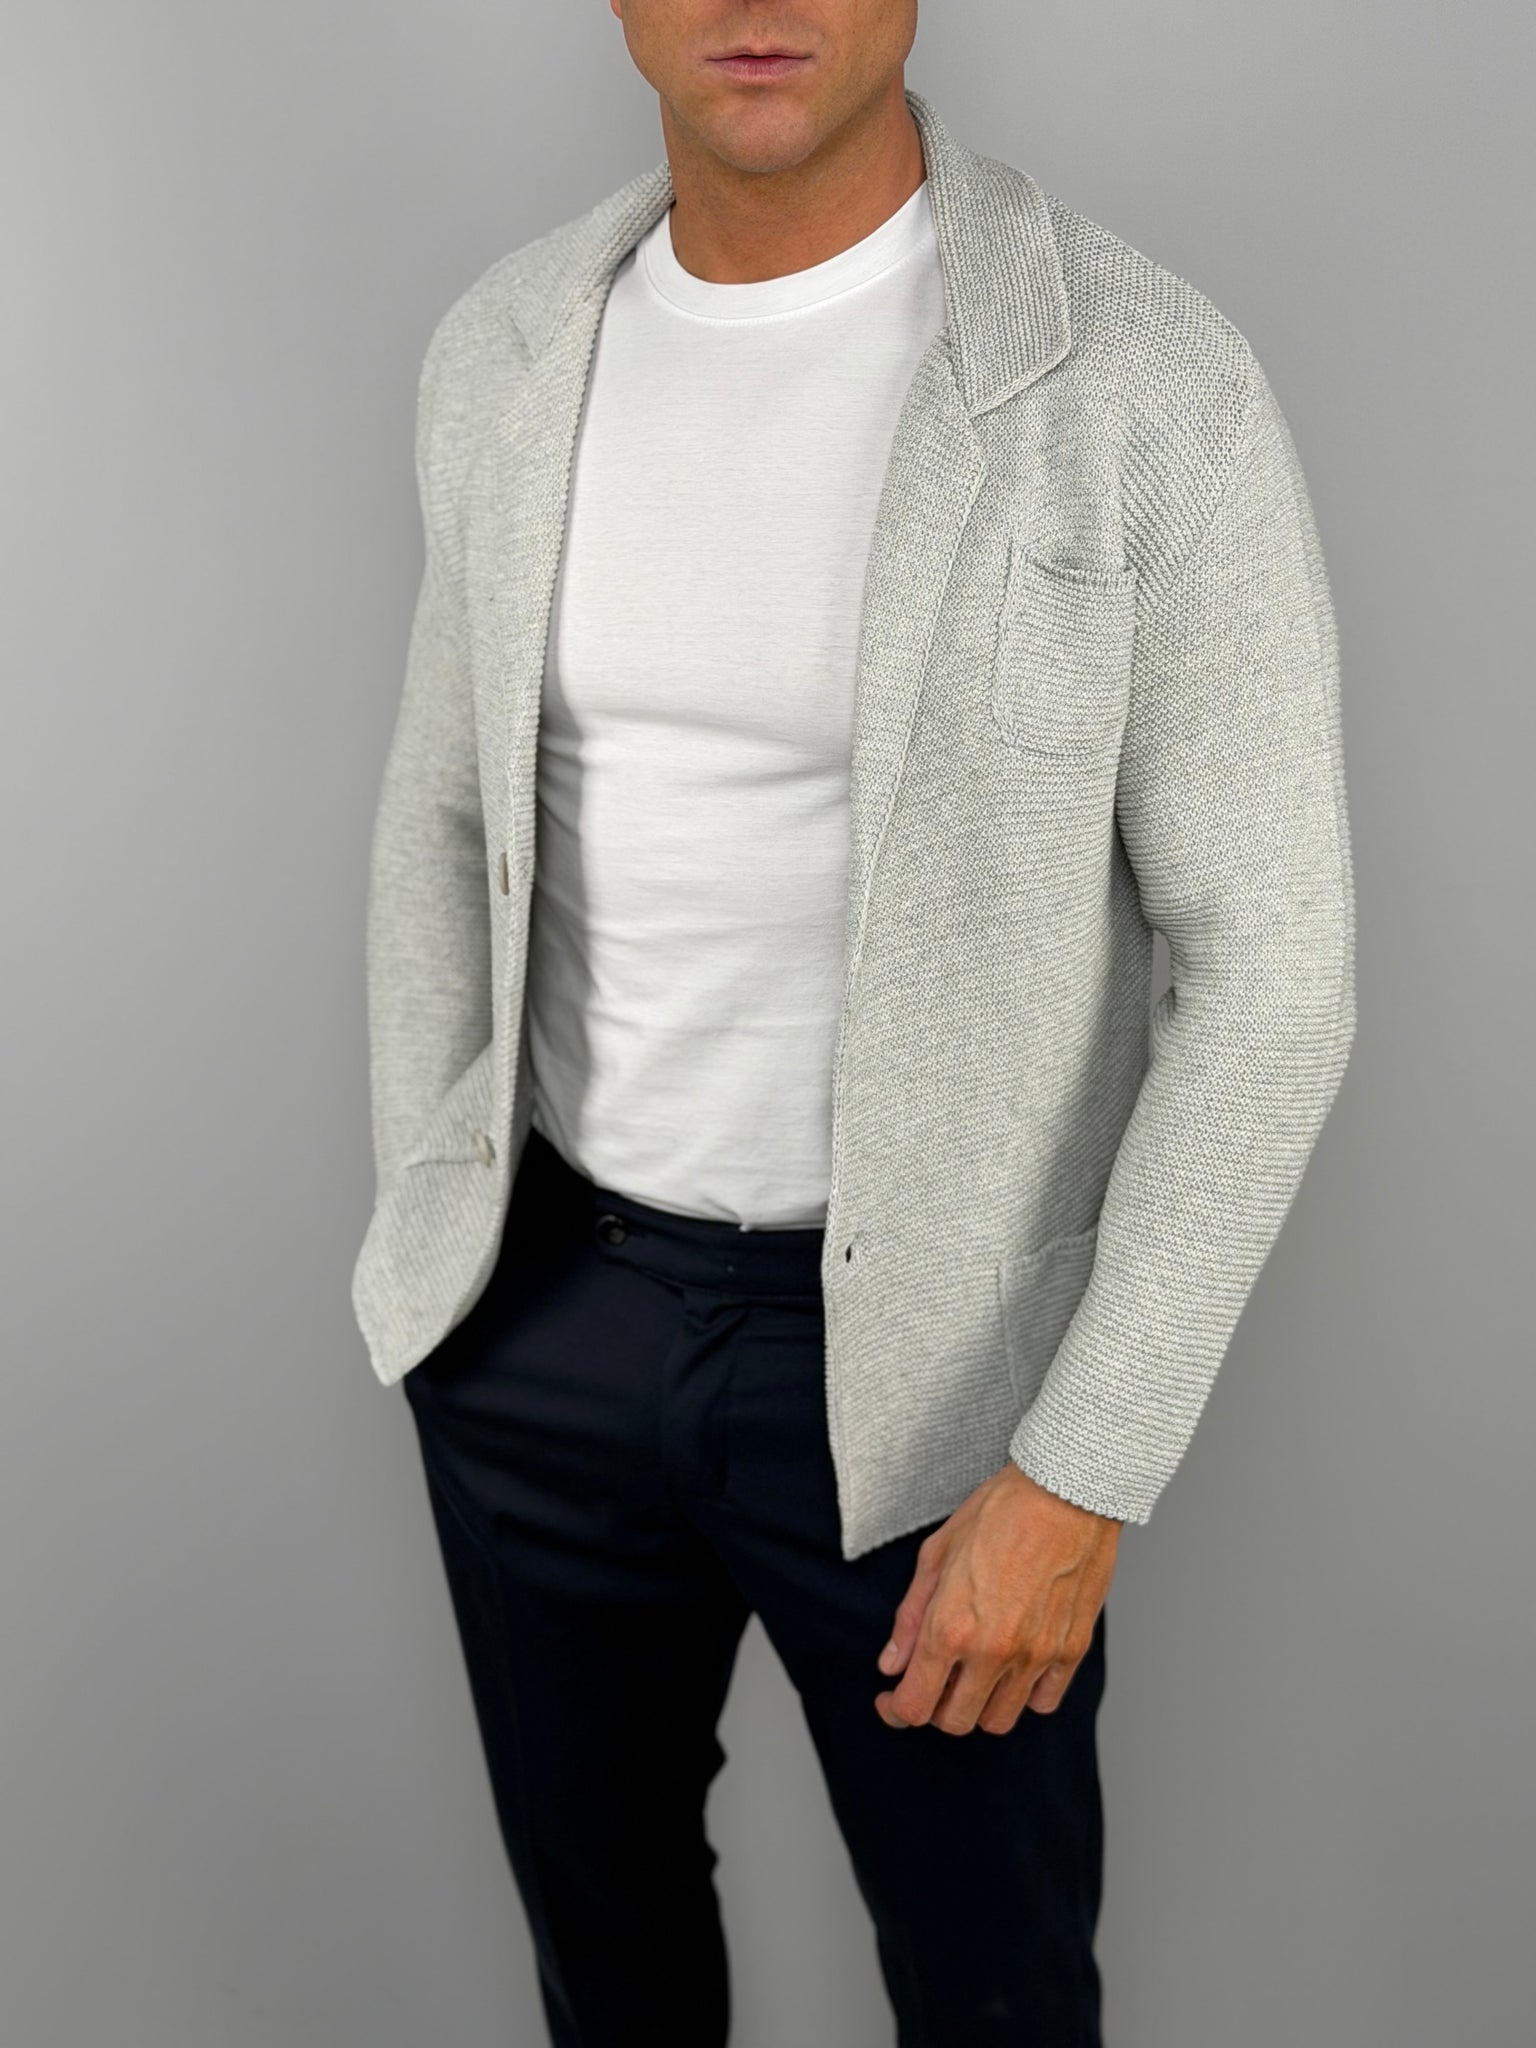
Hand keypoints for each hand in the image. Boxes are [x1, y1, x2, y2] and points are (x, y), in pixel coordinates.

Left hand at [873, 1462, 1120, 1734]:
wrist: (1065, 1491)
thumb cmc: (999, 1512)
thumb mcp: (936, 1554)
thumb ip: (910, 1617)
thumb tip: (891, 1664)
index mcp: (951, 1627)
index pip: (914, 1706)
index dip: (895, 1710)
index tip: (892, 1699)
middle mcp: (993, 1652)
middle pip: (954, 1722)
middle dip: (935, 1706)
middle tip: (934, 1678)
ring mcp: (1035, 1656)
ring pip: (998, 1720)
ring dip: (978, 1704)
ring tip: (974, 1670)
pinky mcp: (1071, 1652)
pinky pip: (1042, 1703)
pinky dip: (1024, 1695)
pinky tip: (1015, 1666)